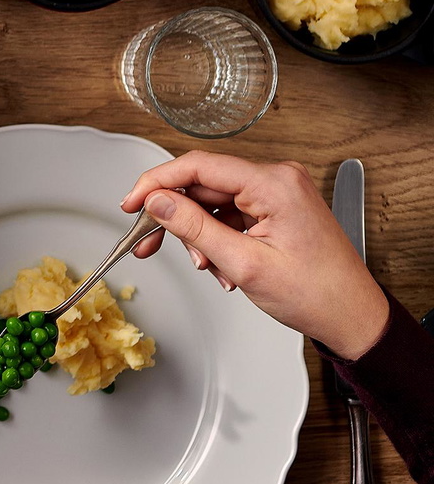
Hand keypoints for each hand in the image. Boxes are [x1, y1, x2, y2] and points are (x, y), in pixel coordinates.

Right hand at [122, 151, 389, 359]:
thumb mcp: (244, 263)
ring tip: (208, 267)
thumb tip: (157, 201)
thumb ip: (194, 228)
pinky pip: (230, 213)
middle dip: (177, 219)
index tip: (131, 204)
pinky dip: (217, 239)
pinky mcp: (277, 207)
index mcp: (274, 183)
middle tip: (148, 243)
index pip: (197, 166)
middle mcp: (277, 179)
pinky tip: (222, 265)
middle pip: (202, 184)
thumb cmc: (317, 295)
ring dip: (200, 236)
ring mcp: (278, 192)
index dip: (156, 183)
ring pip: (212, 202)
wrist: (353, 317)